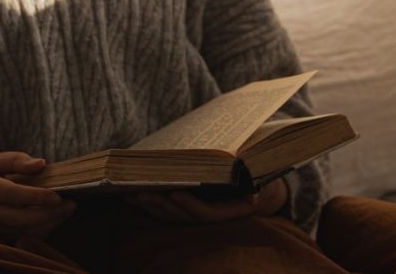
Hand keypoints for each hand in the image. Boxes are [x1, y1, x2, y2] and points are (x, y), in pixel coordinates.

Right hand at [0, 152, 75, 237]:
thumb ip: (16, 159)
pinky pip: (13, 236)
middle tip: (70, 205)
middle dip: (46, 215)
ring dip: (44, 225)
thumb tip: (42, 164)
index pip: (11, 194)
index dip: (35, 196)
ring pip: (17, 231)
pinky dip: (34, 231)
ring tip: (65, 212)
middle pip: (16, 218)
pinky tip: (51, 221)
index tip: (58, 196)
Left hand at [127, 176, 288, 222]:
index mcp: (229, 210)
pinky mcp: (189, 208)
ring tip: (130, 192)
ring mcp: (198, 213)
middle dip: (160, 204)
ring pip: (170, 215)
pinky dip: (152, 204)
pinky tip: (135, 193)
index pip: (204, 212)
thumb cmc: (261, 180)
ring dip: (150, 205)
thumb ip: (260, 185)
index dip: (189, 205)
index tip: (173, 194)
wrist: (261, 193)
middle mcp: (211, 215)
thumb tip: (255, 195)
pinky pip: (168, 210)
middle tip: (139, 192)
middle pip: (181, 215)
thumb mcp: (264, 180)